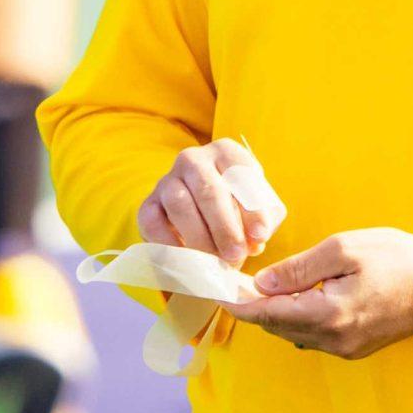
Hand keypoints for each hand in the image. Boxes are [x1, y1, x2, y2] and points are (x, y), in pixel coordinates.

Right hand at [138, 138, 281, 267]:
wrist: (207, 217)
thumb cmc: (240, 209)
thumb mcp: (262, 209)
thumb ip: (264, 222)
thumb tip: (254, 241)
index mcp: (226, 152)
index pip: (240, 174)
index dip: (251, 208)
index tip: (259, 237)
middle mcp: (194, 159)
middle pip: (208, 190)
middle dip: (224, 227)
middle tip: (236, 254)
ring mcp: (167, 179)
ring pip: (179, 203)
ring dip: (199, 236)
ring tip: (215, 261)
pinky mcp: (148, 203)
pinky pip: (152, 220)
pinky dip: (168, 242)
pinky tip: (187, 258)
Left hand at [228, 229, 412, 359]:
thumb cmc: (398, 257)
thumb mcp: (344, 249)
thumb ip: (299, 269)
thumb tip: (261, 284)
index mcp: (330, 315)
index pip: (267, 315)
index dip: (237, 303)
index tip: (213, 291)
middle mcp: (335, 340)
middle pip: (276, 327)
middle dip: (253, 306)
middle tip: (232, 280)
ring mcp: (347, 349)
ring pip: (293, 333)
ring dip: (275, 313)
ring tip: (261, 285)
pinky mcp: (355, 348)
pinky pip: (313, 336)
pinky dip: (298, 318)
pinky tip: (297, 296)